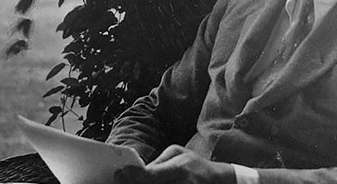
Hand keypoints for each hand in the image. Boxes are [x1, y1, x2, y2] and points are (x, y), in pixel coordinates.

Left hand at [114, 145, 234, 183]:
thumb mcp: (178, 154)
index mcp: (179, 169)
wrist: (218, 181)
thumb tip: (137, 170)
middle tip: (118, 179)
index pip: (151, 175)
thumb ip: (158, 163)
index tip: (119, 173)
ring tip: (125, 182)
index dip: (132, 176)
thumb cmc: (195, 164)